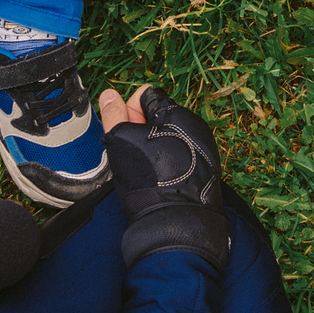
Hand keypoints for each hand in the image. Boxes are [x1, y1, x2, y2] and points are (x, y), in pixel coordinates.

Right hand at [97, 86, 230, 266]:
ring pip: (167, 138)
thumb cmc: (150, 177)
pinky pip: (179, 156)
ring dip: (153, 146)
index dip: (129, 110)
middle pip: (157, 117)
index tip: (124, 131)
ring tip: (145, 167)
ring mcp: (202, 149)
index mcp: (178, 113)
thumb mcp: (122, 140)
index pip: (146, 95)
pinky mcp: (204, 169)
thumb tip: (109, 94)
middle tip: (132, 151)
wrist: (175, 219)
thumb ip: (114, 115)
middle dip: (140, 129)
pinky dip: (167, 162)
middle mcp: (195, 127)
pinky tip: (158, 178)